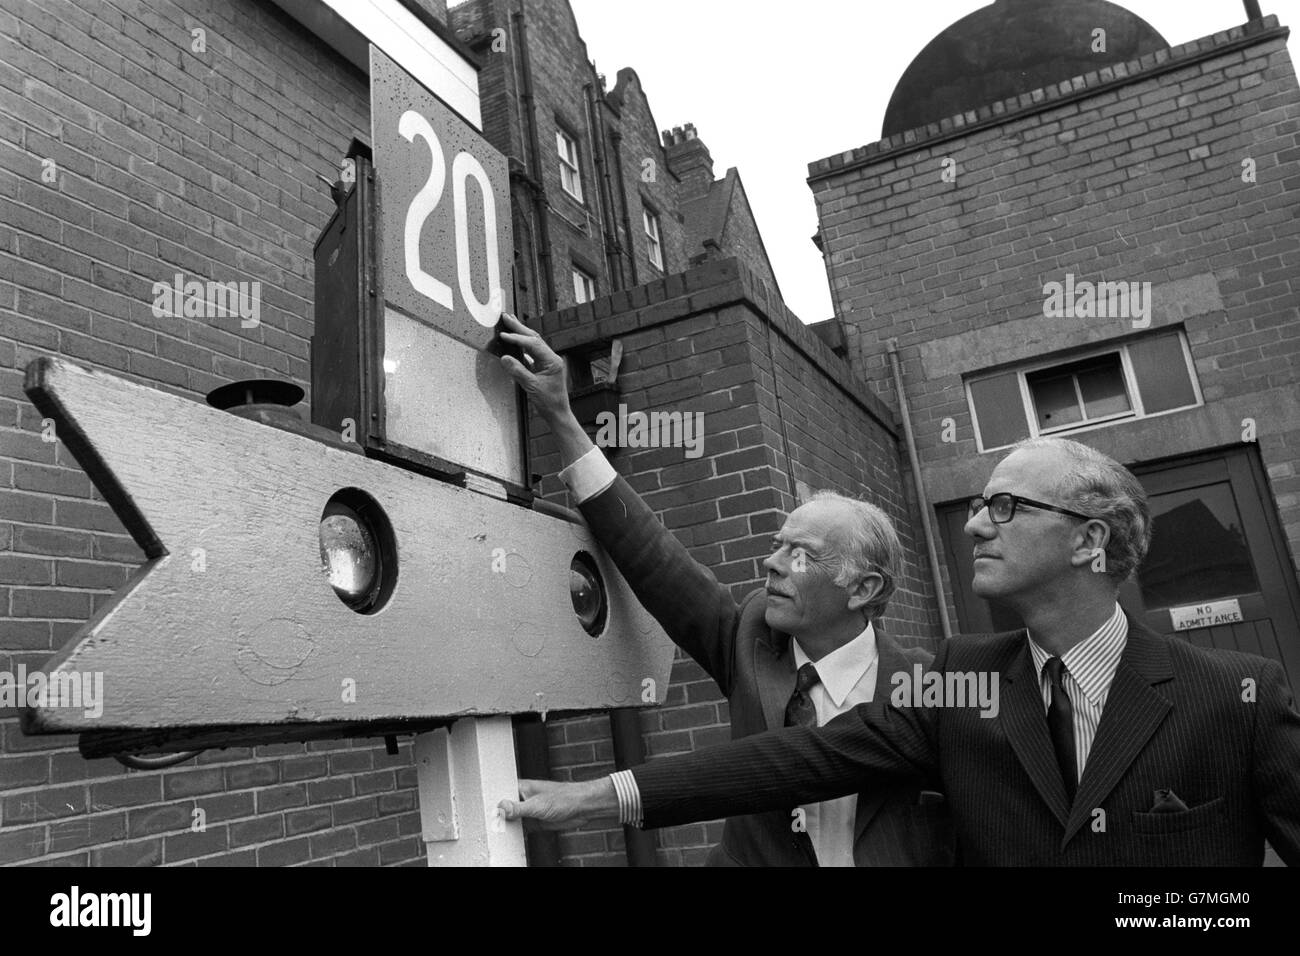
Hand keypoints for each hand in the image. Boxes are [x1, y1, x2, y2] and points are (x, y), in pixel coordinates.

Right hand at [497, 313, 569, 423]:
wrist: (557, 413)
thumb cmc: (549, 402)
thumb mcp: (532, 387)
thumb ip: (518, 371)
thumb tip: (505, 358)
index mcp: (552, 361)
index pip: (533, 344)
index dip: (517, 339)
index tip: (504, 335)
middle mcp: (551, 358)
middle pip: (534, 338)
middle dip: (519, 328)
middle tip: (506, 317)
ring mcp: (547, 362)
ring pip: (533, 343)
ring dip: (520, 333)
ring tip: (509, 323)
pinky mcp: (543, 367)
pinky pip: (531, 352)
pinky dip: (521, 345)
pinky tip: (514, 340)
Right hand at [498, 777, 616, 830]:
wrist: (582, 808)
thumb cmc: (564, 798)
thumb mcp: (537, 805)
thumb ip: (518, 808)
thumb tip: (500, 807)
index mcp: (521, 788)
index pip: (500, 793)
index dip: (491, 802)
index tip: (482, 812)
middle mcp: (523, 799)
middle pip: (504, 809)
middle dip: (497, 817)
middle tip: (487, 826)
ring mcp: (528, 811)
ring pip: (511, 820)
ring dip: (506, 827)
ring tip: (494, 834)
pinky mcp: (534, 822)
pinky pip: (520, 829)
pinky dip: (515, 835)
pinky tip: (509, 840)